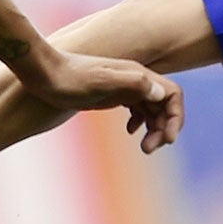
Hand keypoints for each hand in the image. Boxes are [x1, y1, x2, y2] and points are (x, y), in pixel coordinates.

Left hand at [36, 52, 185, 154]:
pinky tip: (130, 132)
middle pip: (164, 104)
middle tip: (148, 149)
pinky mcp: (113, 96)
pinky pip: (137, 109)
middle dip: (164, 128)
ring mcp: (124, 87)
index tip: (168, 139)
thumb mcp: (100, 81)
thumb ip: (131, 83)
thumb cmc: (70, 78)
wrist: (46, 74)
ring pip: (152, 109)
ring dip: (154, 128)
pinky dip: (140, 122)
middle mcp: (134, 79)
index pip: (171, 93)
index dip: (176, 117)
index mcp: (137, 75)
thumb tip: (159, 93)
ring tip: (144, 148)